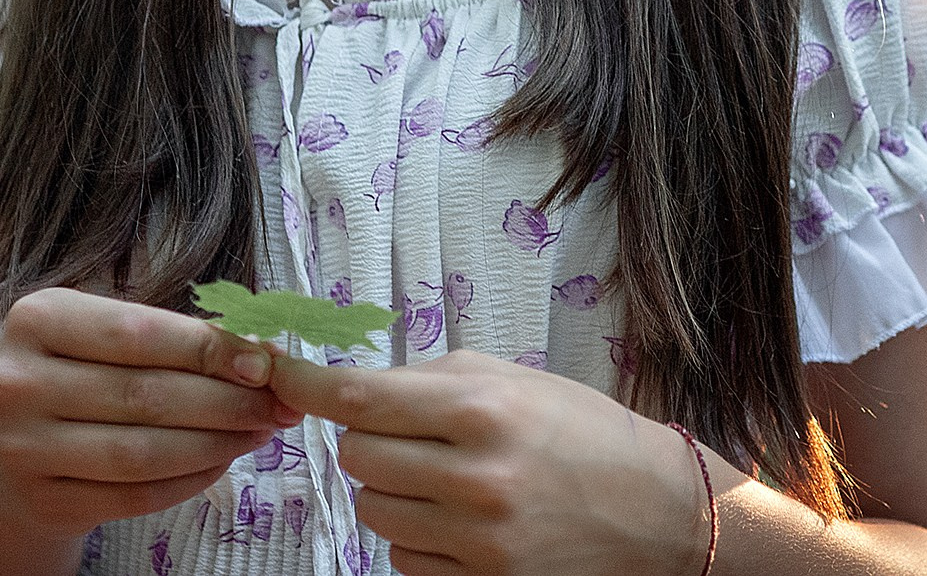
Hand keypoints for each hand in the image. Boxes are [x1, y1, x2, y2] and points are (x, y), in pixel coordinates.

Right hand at [0, 286, 305, 539]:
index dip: (208, 349)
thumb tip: (265, 354)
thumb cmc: (84, 369)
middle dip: (226, 401)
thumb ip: (179, 336)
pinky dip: (189, 480)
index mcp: (37, 318)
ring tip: (260, 431)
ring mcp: (22, 448)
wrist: (22, 441)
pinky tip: (221, 462)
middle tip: (279, 403)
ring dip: (215, 443)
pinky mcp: (43, 500)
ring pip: (142, 452)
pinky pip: (133, 495)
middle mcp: (17, 381)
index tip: (265, 363)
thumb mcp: (114, 332)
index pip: (138, 334)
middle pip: (144, 394)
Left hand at [269, 347, 709, 575]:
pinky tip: (461, 522)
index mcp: (480, 410)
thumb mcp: (513, 379)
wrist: (656, 512)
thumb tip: (357, 387)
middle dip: (368, 442)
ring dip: (391, 492)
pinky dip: (416, 539)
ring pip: (373, 512)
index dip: (303, 383)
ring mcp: (476, 542)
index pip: (359, 398)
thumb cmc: (582, 432)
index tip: (270, 369)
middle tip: (409, 435)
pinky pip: (403, 562)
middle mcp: (473, 477)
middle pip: (355, 459)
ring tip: (444, 479)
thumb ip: (433, 380)